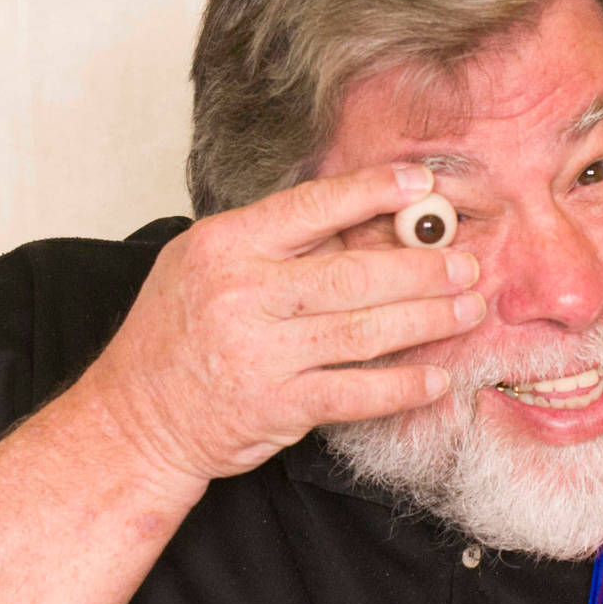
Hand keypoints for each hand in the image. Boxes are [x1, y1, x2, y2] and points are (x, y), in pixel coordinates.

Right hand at [84, 163, 485, 484]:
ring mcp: (261, 353)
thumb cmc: (174, 336)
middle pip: (355, 273)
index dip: (375, 192)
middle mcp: (243, 294)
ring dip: (428, 320)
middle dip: (423, 269)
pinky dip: (402, 387)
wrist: (133, 417)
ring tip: (469, 308)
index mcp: (226, 245)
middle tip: (468, 264)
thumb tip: (360, 222)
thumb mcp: (202, 265)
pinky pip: (355, 394)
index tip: (424, 186)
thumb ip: (270, 243)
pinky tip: (437, 378)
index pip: (313, 206)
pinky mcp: (276, 407)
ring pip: (365, 331)